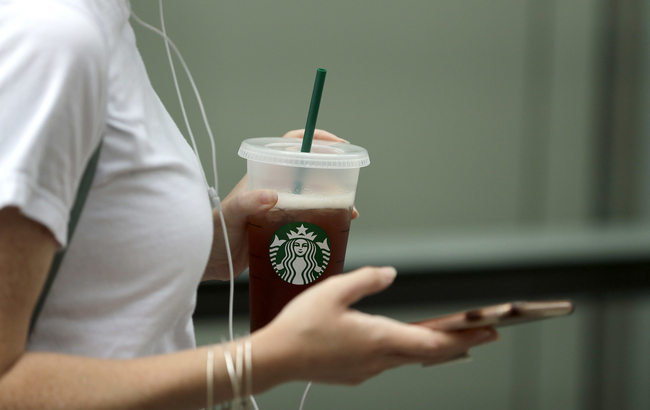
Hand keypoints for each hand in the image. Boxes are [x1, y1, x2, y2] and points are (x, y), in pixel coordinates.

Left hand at [205, 129, 355, 280]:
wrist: (209, 260)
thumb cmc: (214, 232)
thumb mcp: (230, 214)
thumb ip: (248, 203)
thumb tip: (271, 195)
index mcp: (263, 176)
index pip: (291, 147)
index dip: (315, 140)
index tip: (338, 142)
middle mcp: (274, 187)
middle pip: (309, 171)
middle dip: (332, 174)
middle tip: (348, 185)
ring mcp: (280, 207)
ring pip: (314, 195)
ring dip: (334, 200)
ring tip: (349, 212)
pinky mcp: (284, 227)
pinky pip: (311, 218)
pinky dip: (326, 220)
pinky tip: (337, 228)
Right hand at [252, 267, 498, 387]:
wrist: (275, 359)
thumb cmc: (301, 325)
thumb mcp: (334, 291)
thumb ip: (367, 280)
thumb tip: (391, 274)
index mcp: (379, 338)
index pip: (434, 342)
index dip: (465, 336)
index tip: (489, 332)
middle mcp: (379, 359)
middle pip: (429, 354)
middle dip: (460, 343)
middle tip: (485, 335)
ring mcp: (367, 371)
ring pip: (410, 359)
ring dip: (433, 348)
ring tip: (451, 338)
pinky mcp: (355, 374)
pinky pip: (389, 363)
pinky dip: (407, 353)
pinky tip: (402, 345)